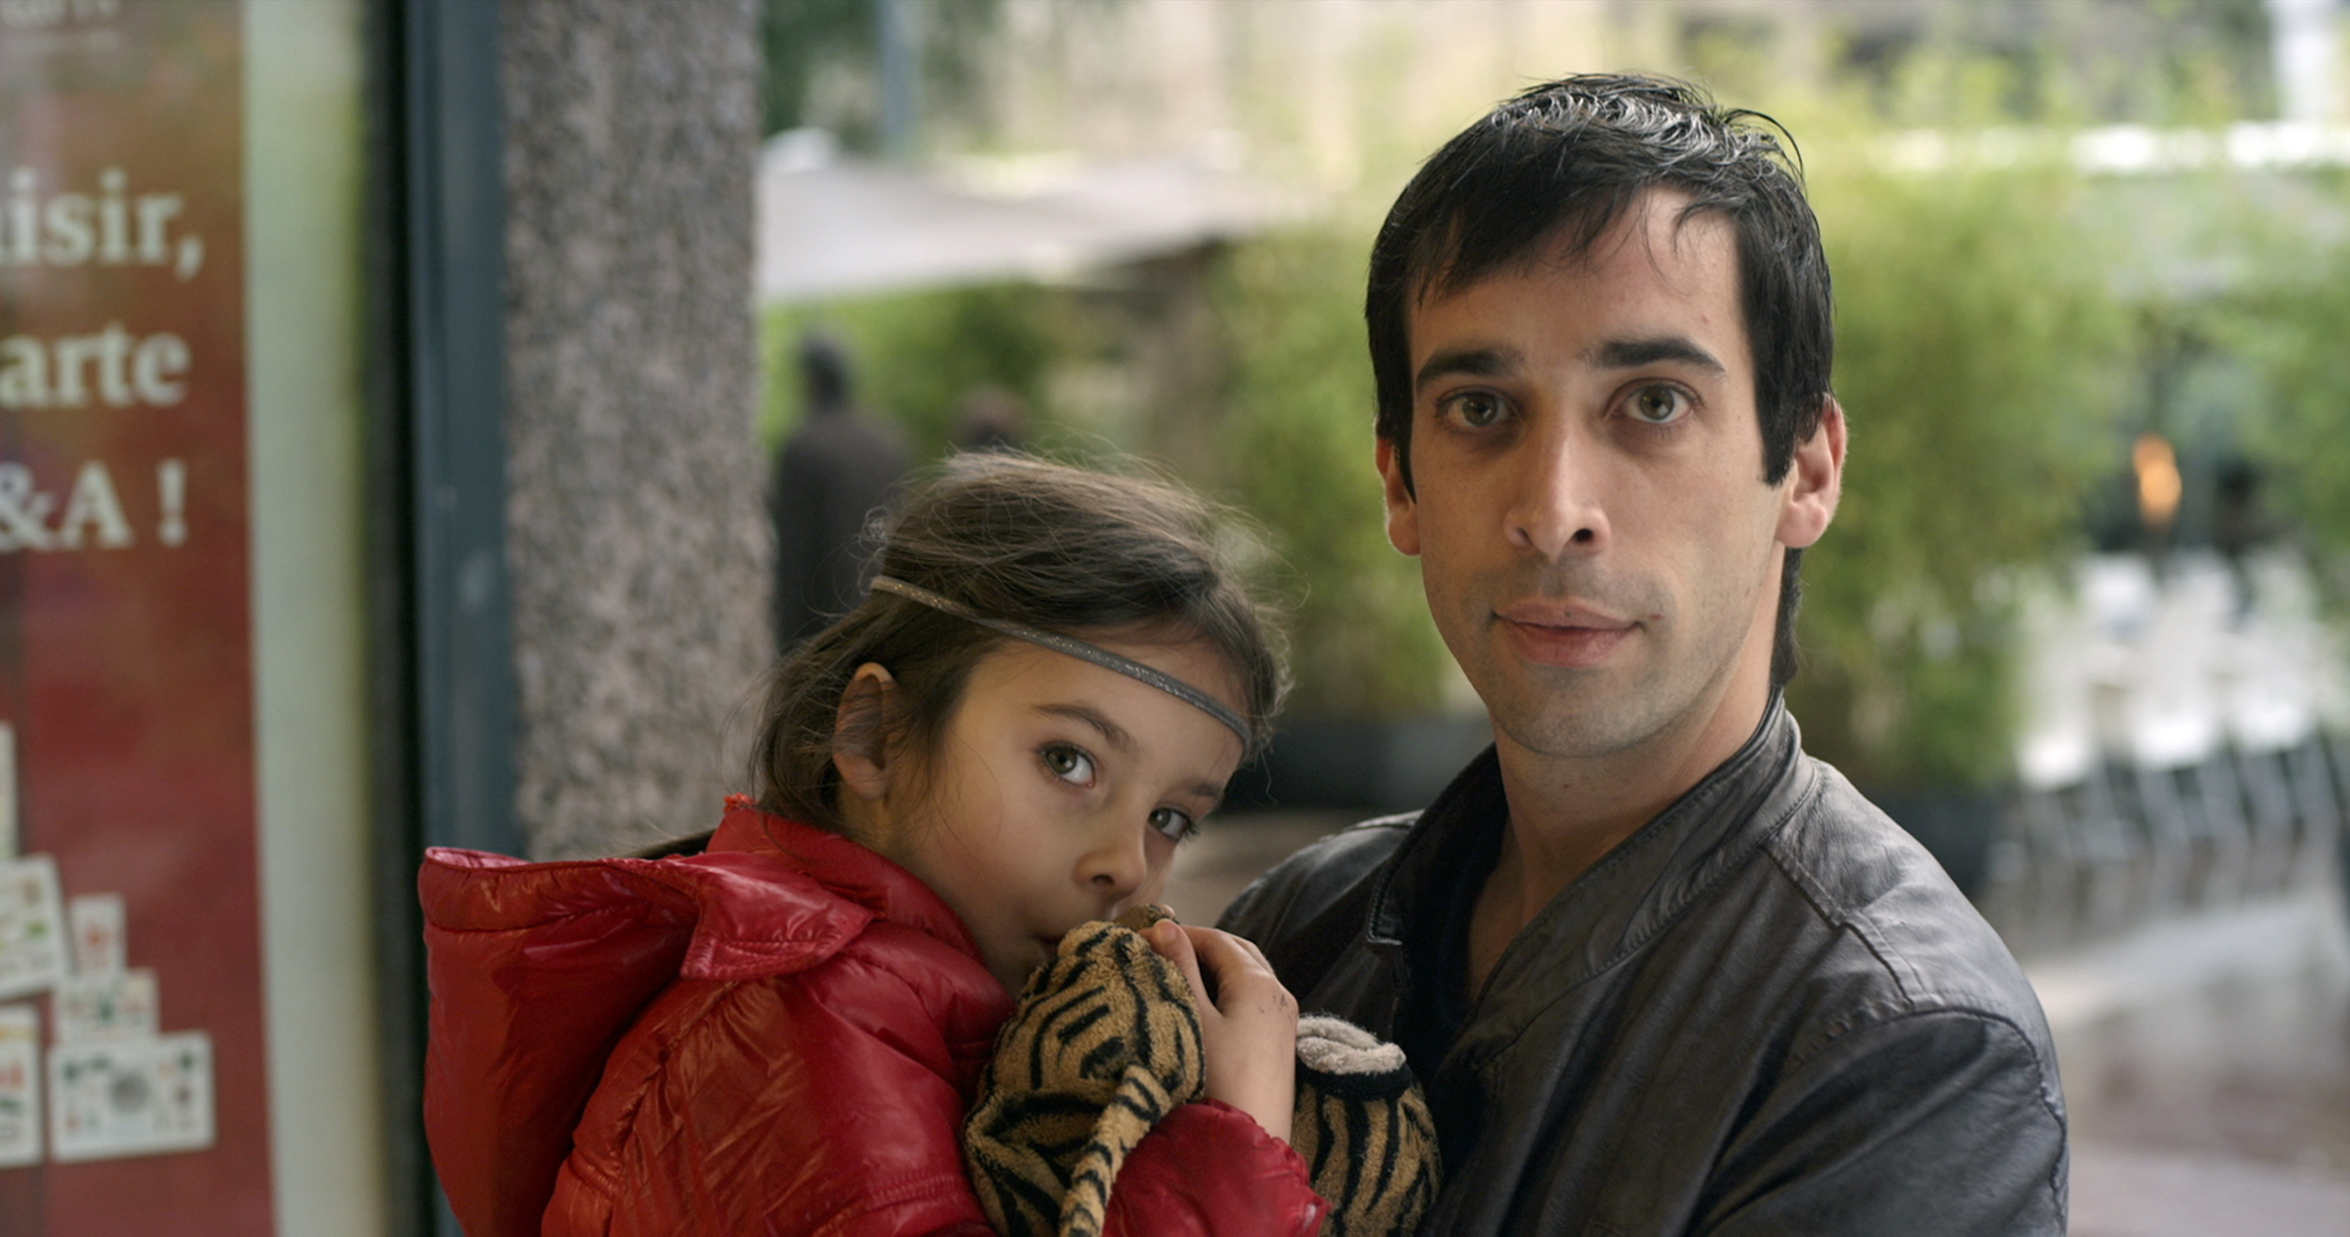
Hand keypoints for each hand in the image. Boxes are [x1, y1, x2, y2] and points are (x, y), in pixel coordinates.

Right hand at [1146, 921, 1297, 1144]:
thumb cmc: (1217, 1079)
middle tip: (1159, 954)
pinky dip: (1226, 991)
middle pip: (1236, 952)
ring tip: (1175, 979)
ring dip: (1213, 969)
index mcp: (1258, 982)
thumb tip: (1165, 925)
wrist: (1250, 1143)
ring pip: (1246, 975)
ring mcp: (1283, 1019)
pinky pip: (1252, 1000)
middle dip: (1198, 946)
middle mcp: (1278, 993)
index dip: (1180, 934)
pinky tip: (1202, 1009)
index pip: (1216, 938)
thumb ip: (1180, 968)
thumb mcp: (1193, 1019)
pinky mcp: (1279, 1043)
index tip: (1143, 940)